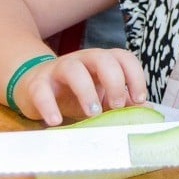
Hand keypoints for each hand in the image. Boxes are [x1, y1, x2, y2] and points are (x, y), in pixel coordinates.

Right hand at [16, 48, 146, 125]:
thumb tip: (144, 109)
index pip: (123, 57)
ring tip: (92, 113)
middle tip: (116, 106)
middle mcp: (82, 60)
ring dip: (86, 91)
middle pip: (102, 57)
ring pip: (73, 69)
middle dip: (114, 81)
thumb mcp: (101, 96)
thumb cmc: (74, 93)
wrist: (35, 86)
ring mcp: (59, 69)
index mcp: (101, 62)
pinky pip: (42, 90)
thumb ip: (121, 100)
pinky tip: (56, 121)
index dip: (135, 75)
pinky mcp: (37, 83)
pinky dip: (49, 106)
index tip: (139, 99)